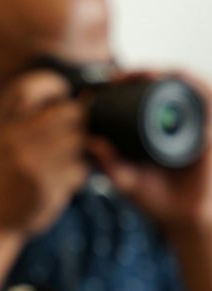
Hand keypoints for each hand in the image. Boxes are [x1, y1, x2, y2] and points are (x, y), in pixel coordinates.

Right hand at [0, 71, 88, 237]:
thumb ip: (12, 118)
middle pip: (68, 112)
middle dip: (76, 119)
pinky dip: (77, 173)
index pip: (27, 87)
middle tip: (72, 130)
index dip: (52, 84)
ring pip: (79, 139)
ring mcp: (30, 163)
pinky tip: (63, 179)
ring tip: (65, 157)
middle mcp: (11, 141)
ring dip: (79, 147)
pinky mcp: (47, 186)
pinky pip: (80, 168)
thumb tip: (56, 95)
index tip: (60, 94)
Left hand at [90, 72, 211, 234]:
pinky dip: (193, 86)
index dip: (125, 86)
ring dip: (166, 74)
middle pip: (162, 85)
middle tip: (120, 76)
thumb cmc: (154, 199)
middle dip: (142, 73)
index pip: (140, 98)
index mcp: (151, 129)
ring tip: (146, 73)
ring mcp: (194, 123)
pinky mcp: (210, 129)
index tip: (103, 84)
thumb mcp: (125, 179)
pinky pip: (206, 99)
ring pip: (184, 86)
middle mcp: (174, 122)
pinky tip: (177, 78)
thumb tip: (91, 142)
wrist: (184, 217)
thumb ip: (108, 163)